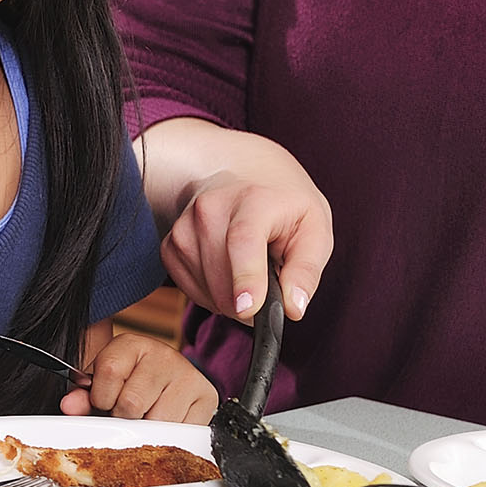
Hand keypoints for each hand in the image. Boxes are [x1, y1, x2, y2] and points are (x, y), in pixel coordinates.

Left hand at [60, 333, 218, 421]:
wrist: (166, 382)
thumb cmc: (130, 385)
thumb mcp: (102, 385)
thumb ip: (83, 396)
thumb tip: (69, 406)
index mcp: (132, 345)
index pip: (109, 373)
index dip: (101, 398)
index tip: (105, 401)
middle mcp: (163, 355)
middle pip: (132, 404)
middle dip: (124, 417)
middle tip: (129, 413)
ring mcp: (188, 375)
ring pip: (156, 421)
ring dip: (148, 429)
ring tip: (148, 416)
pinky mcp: (207, 397)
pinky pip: (181, 431)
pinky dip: (170, 436)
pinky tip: (166, 421)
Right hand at [163, 158, 332, 321]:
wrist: (244, 177)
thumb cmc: (284, 208)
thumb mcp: (315, 230)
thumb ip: (306, 270)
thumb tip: (293, 308)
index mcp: (254, 200)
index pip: (243, 240)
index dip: (246, 277)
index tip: (248, 309)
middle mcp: (210, 208)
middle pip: (223, 279)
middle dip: (250, 303)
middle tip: (270, 287)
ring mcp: (184, 226)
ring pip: (207, 291)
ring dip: (231, 299)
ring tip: (249, 273)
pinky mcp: (170, 245)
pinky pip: (190, 291)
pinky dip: (212, 295)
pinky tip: (227, 273)